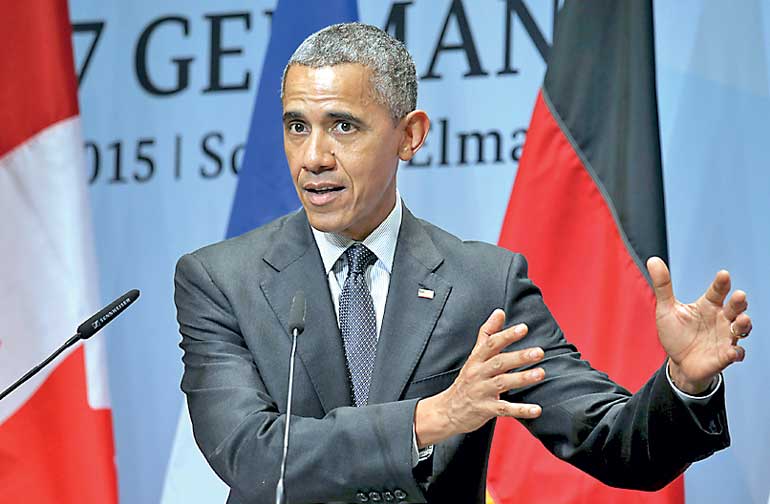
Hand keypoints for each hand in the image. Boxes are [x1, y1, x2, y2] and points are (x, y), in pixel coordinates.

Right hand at [414, 309, 544, 447]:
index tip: (523, 328)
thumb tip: (500, 312)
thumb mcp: (474, 356)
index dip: (507, 335)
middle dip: (519, 356)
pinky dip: (520, 409)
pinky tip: (536, 409)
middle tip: (539, 352)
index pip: (491, 344)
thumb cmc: (466, 381)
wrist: (447, 410)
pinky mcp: (485, 409)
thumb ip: (488, 334)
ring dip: (522, 378)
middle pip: (498, 362)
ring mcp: (481, 392)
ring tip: (541, 373)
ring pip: (502, 383)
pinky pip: (504, 409)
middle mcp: (478, 374)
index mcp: (476, 359)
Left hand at [647, 257, 751, 394]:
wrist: (678, 363)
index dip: (722, 283)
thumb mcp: (666, 309)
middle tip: (740, 296)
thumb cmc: (676, 333)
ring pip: (741, 328)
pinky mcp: (724, 356)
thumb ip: (663, 286)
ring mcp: (725, 337)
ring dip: (744, 324)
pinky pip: (735, 353)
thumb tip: (653, 260)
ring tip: (742, 320)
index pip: (718, 291)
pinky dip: (736, 352)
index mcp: (708, 306)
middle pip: (735, 307)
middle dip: (739, 302)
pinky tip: (732, 352)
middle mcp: (721, 319)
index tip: (723, 274)